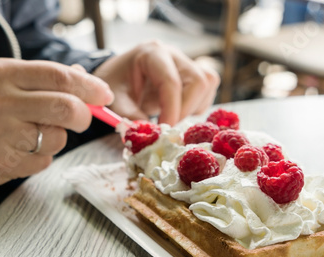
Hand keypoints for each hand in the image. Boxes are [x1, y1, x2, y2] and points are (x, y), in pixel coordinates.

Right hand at [0, 58, 112, 185]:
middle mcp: (0, 105)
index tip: (104, 94)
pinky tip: (18, 147)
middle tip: (82, 117)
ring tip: (29, 131)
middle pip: (67, 110)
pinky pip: (44, 160)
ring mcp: (0, 138)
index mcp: (1, 75)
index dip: (89, 87)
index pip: (59, 78)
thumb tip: (85, 81)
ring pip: (58, 139)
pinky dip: (40, 154)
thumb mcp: (3, 77)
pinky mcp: (3, 165)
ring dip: (56, 136)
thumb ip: (44, 77)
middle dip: (84, 115)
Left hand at [93, 41, 219, 125]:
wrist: (120, 76)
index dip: (171, 110)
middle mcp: (174, 55)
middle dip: (186, 110)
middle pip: (198, 81)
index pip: (171, 81)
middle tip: (168, 127)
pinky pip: (207, 92)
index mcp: (152, 54)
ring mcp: (187, 63)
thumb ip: (131, 116)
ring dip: (193, 109)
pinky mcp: (195, 75)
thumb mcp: (116, 100)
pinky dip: (196, 108)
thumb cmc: (117, 84)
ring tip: (171, 117)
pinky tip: (177, 112)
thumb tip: (152, 134)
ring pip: (207, 86)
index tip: (164, 131)